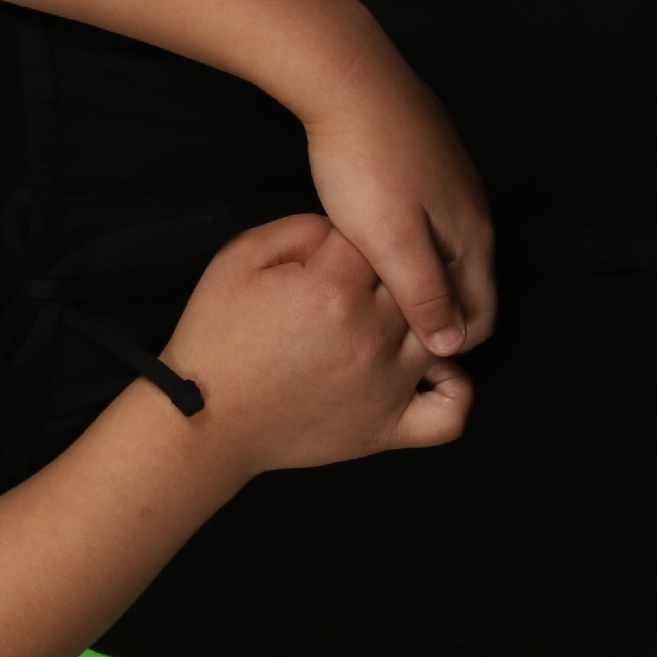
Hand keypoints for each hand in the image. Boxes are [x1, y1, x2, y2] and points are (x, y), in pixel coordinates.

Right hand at [161, 213, 473, 475]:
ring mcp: (388, 385)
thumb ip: (300, 228)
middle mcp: (372, 335)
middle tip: (347, 290)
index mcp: (334, 288)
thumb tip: (346, 231)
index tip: (322, 260)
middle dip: (382, 277)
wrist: (203, 418)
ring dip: (420, 319)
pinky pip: (451, 412)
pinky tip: (426, 369)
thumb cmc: (216, 336)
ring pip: (439, 332)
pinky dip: (453, 388)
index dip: (347, 242)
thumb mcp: (239, 258)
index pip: (372, 239)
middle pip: (411, 281)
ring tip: (383, 320)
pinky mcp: (389, 428)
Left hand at [302, 67, 497, 357]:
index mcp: (471, 238)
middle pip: (466, 287)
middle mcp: (472, 212)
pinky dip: (406, 248)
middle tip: (379, 332)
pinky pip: (427, 225)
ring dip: (417, 282)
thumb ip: (425, 296)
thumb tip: (452, 346)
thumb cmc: (366, 164)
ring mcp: (450, 185)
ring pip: (445, 254)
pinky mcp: (424, 165)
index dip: (446, 345)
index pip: (481, 316)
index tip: (399, 355)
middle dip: (433, 317)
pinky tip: (366, 247)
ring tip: (369, 294)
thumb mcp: (392, 243)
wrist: (348, 81)